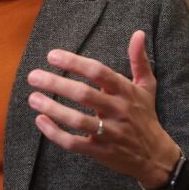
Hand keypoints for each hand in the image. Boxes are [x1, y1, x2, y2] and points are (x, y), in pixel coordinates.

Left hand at [27, 30, 179, 189]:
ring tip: (33, 99)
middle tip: (33, 76)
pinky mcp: (101, 152)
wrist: (155, 156)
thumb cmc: (145, 116)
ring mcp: (109, 132)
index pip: (98, 72)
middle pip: (84, 95)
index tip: (51, 56)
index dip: (74, 63)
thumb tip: (138, 33)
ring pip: (77, 120)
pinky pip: (74, 143)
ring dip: (52, 109)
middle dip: (56, 84)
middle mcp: (118, 110)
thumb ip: (139, 60)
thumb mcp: (147, 86)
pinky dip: (55, 133)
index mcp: (126, 91)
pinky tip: (41, 121)